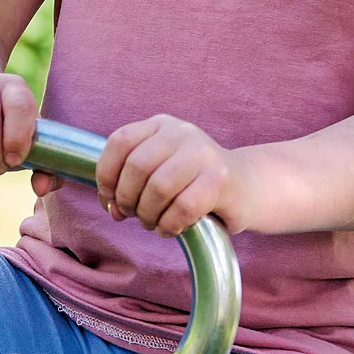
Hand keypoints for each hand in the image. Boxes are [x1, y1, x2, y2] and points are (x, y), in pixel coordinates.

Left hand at [96, 114, 250, 236]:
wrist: (246, 187)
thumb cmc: (193, 183)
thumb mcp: (159, 169)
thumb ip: (130, 182)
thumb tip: (111, 207)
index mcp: (160, 125)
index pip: (120, 142)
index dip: (107, 175)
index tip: (109, 199)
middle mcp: (181, 132)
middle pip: (136, 167)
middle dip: (127, 199)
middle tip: (133, 216)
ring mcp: (203, 153)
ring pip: (158, 187)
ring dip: (148, 214)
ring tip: (152, 223)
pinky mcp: (220, 179)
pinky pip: (182, 207)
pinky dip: (169, 225)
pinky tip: (171, 228)